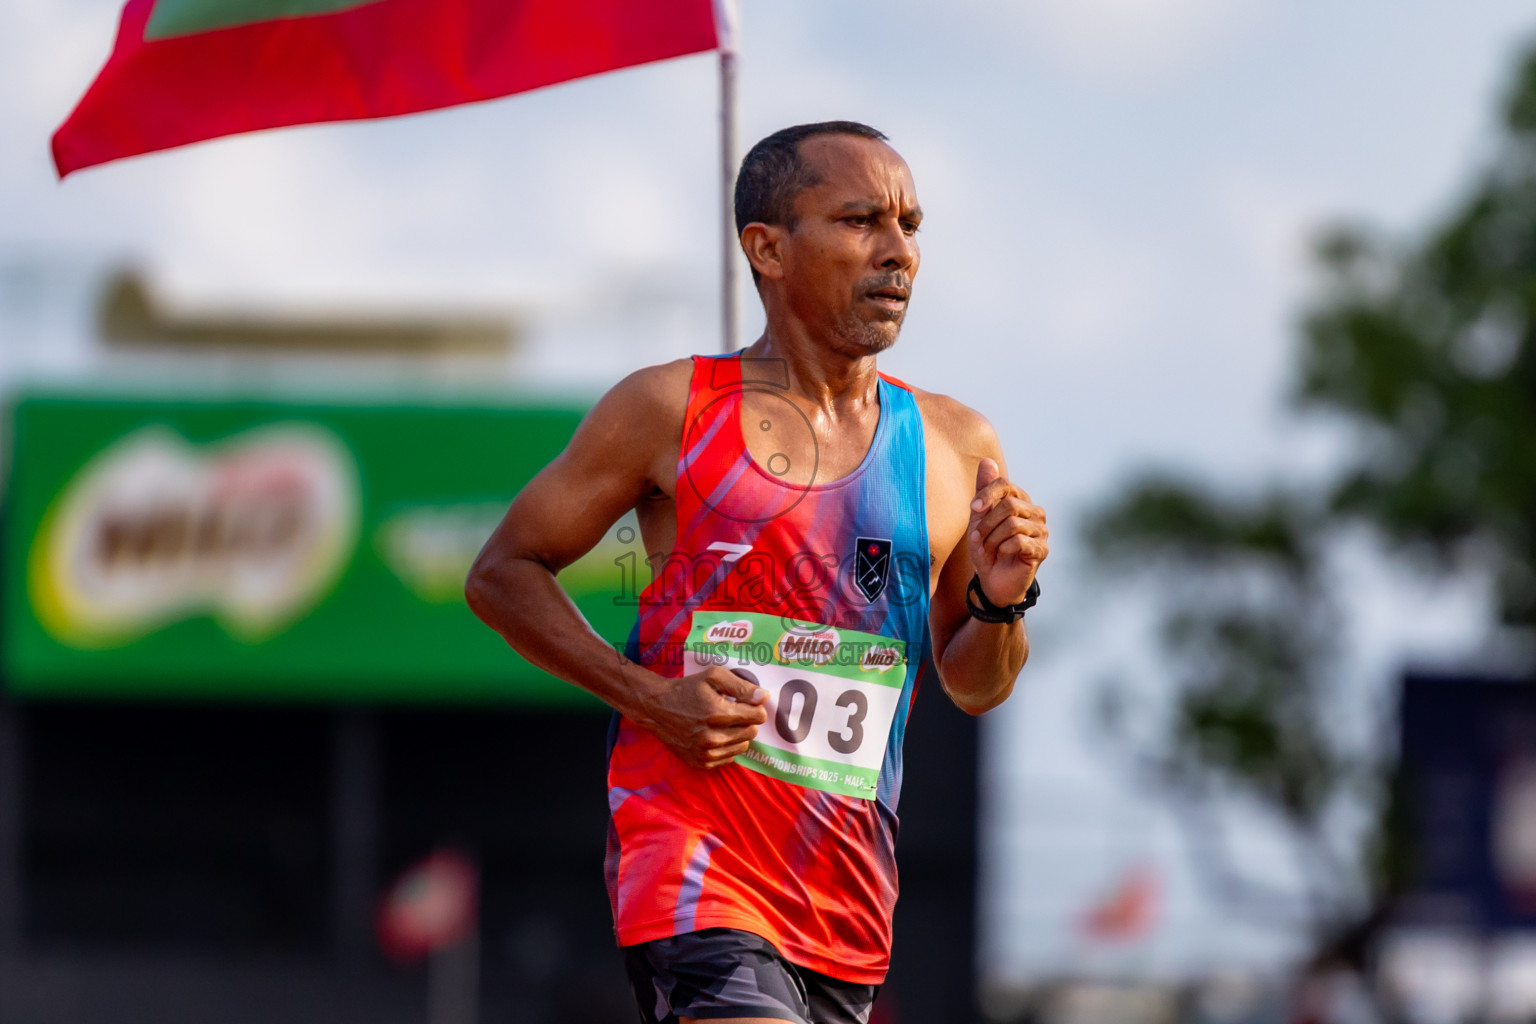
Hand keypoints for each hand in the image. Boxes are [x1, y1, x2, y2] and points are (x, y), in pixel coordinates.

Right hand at [631, 666, 768, 769]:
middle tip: (734, 711)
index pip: (757, 716)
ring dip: (739, 734)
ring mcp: (705, 753)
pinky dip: (727, 747)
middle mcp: (711, 737)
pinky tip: (716, 735)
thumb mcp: (713, 677)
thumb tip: (764, 697)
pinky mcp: (700, 763)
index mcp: (716, 714)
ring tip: (725, 723)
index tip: (747, 703)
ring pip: (742, 747)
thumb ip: (741, 686)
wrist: (657, 708)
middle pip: (751, 732)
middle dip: (748, 720)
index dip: (756, 708)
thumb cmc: (687, 689)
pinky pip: (729, 758)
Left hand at [967, 457, 1047, 606]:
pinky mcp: (1042, 549)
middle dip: (987, 523)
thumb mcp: (979, 518)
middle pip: (1009, 505)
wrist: (992, 580)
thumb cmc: (987, 547)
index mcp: (1020, 501)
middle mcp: (1035, 512)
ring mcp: (1041, 531)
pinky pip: (1019, 541)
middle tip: (979, 538)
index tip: (973, 509)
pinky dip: (1003, 549)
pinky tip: (1001, 555)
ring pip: (1012, 524)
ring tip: (988, 549)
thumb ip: (984, 490)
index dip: (986, 495)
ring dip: (993, 538)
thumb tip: (987, 461)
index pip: (1005, 485)